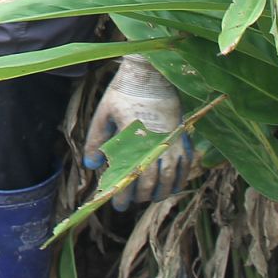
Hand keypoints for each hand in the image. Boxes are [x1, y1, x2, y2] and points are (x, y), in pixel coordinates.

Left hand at [82, 54, 191, 207]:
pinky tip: (172, 186)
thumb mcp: (104, 113)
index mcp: (134, 137)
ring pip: (171, 177)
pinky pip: (186, 164)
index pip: (130, 175)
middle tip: (130, 202)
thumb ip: (96, 140)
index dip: (124, 193)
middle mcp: (156, 142)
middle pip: (151, 181)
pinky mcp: (183, 136)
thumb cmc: (123, 93)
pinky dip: (180, 179)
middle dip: (140, 196)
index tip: (117, 204)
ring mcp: (173, 140)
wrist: (150, 73)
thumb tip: (91, 166)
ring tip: (149, 197)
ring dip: (160, 191)